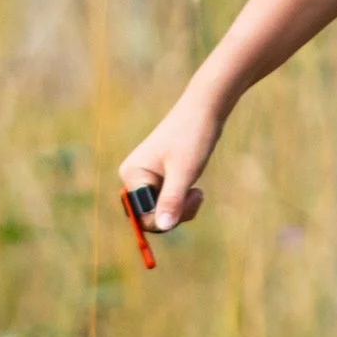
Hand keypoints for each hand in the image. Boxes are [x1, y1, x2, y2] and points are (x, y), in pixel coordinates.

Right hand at [119, 89, 225, 232]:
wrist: (205, 111)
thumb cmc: (192, 137)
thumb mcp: (184, 172)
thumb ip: (172, 200)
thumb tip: (163, 225)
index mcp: (132, 174)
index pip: (141, 215)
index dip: (164, 218)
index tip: (187, 200)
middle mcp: (133, 177)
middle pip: (149, 217)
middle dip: (174, 214)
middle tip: (196, 195)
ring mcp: (146, 179)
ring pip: (160, 212)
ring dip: (181, 209)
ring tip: (197, 192)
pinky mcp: (159, 179)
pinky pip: (167, 203)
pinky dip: (182, 202)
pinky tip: (194, 189)